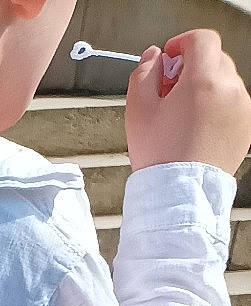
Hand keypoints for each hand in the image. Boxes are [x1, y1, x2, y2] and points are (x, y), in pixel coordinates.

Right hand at [126, 31, 250, 176]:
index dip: (182, 43)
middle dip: (192, 69)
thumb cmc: (160, 157)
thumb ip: (144, 73)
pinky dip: (217, 108)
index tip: (171, 56)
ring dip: (205, 89)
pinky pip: (232, 104)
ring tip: (183, 116)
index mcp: (204, 80)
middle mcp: (229, 89)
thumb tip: (153, 58)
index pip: (201, 39)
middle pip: (213, 59)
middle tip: (171, 92)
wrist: (179, 193)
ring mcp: (242, 108)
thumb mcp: (138, 110)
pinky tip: (197, 129)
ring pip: (224, 82)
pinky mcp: (246, 125)